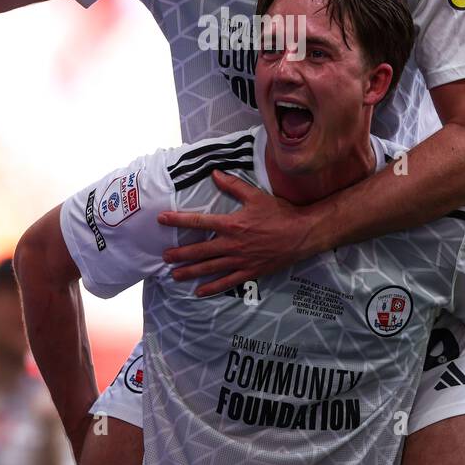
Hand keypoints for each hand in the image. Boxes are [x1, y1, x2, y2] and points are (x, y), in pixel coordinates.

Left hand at [157, 170, 328, 295]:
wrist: (302, 234)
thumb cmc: (280, 213)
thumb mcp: (256, 195)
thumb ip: (233, 185)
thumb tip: (214, 173)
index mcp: (232, 224)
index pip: (199, 222)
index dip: (178, 220)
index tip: (162, 219)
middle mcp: (232, 244)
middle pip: (200, 250)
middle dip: (180, 254)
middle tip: (164, 257)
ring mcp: (240, 260)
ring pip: (210, 268)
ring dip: (191, 271)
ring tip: (175, 275)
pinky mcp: (250, 271)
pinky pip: (227, 282)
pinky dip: (213, 287)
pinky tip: (199, 291)